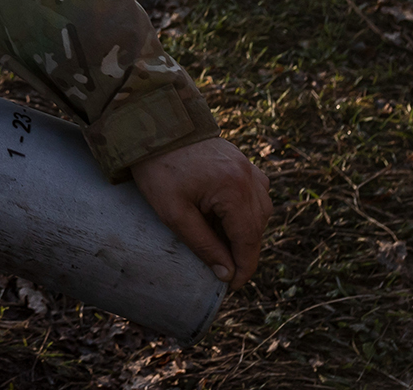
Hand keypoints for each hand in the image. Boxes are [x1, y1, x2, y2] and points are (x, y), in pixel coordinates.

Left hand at [130, 137, 272, 288]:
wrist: (152, 126)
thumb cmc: (158, 168)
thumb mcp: (174, 212)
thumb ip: (203, 244)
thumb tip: (226, 273)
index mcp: (234, 189)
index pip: (248, 239)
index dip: (243, 267)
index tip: (232, 286)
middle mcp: (248, 176)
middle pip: (257, 226)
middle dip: (243, 251)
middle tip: (223, 268)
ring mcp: (247, 165)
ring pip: (260, 209)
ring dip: (245, 229)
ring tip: (220, 241)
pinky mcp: (240, 160)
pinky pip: (255, 192)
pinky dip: (245, 209)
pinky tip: (223, 216)